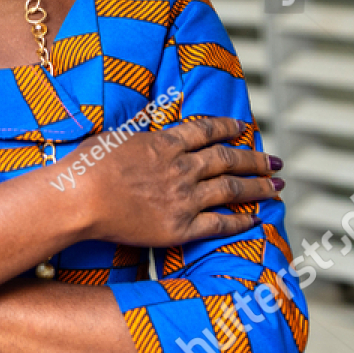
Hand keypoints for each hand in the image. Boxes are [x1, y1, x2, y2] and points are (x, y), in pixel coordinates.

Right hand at [68, 117, 282, 246]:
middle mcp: (181, 168)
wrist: (78, 198)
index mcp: (165, 143)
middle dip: (255, 160)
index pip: (206, 130)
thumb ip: (139, 134)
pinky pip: (219, 224)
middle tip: (276, 162)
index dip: (228, 128)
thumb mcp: (116, 137)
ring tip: (276, 188)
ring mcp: (183, 198)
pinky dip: (240, 221)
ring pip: (231, 190)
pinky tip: (255, 220)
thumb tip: (147, 124)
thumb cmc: (86, 166)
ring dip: (258, 188)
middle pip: (228, 159)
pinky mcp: (179, 227)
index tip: (244, 128)